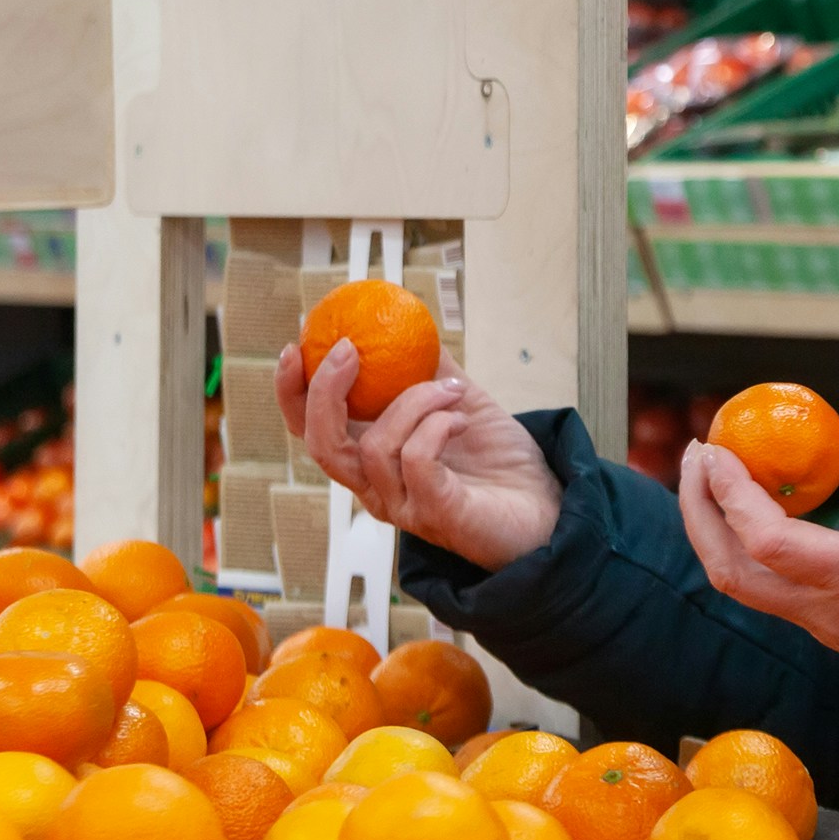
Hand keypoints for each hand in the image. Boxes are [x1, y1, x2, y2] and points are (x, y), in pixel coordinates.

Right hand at [277, 341, 563, 572]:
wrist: (547, 507)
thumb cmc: (499, 461)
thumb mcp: (459, 400)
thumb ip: (428, 370)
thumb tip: (407, 325)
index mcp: (371, 459)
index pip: (310, 430)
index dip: (292, 392)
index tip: (295, 346)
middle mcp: (376, 487)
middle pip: (321, 444)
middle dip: (325, 392)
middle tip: (349, 350)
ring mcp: (402, 504)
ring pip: (375, 446)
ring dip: (414, 400)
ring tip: (452, 390)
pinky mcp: (434, 514)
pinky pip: (415, 460)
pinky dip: (435, 426)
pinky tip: (461, 417)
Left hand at [679, 397, 838, 664]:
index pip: (768, 542)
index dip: (732, 495)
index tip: (717, 452)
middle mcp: (817, 607)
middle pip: (729, 570)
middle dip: (698, 510)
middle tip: (698, 454)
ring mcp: (810, 621)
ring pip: (736, 582)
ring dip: (709, 527)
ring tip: (709, 475)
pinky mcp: (812, 622)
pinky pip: (756, 583)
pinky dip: (734, 540)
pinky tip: (740, 506)